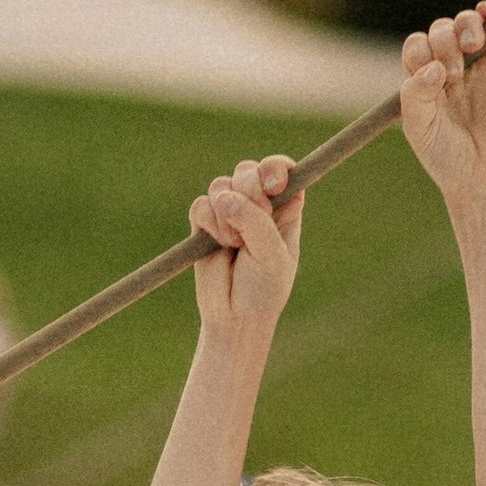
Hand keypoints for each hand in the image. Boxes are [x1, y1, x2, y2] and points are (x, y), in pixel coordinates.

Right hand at [190, 153, 300, 333]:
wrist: (234, 317)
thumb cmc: (263, 289)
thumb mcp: (273, 256)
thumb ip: (255, 224)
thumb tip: (224, 198)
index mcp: (285, 208)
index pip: (282, 169)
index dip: (275, 168)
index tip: (272, 185)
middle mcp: (258, 204)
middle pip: (249, 170)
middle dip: (248, 191)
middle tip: (251, 225)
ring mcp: (229, 211)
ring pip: (220, 184)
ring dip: (227, 215)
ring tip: (234, 245)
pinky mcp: (204, 223)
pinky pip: (200, 205)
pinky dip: (208, 222)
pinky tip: (216, 244)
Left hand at [400, 3, 485, 214]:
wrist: (482, 176)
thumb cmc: (445, 156)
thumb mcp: (418, 128)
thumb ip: (416, 95)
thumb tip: (433, 66)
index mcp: (424, 79)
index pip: (417, 46)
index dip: (420, 51)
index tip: (432, 76)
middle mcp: (450, 66)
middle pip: (440, 31)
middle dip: (443, 44)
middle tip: (453, 75)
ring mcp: (478, 64)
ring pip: (466, 24)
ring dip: (464, 25)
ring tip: (471, 46)